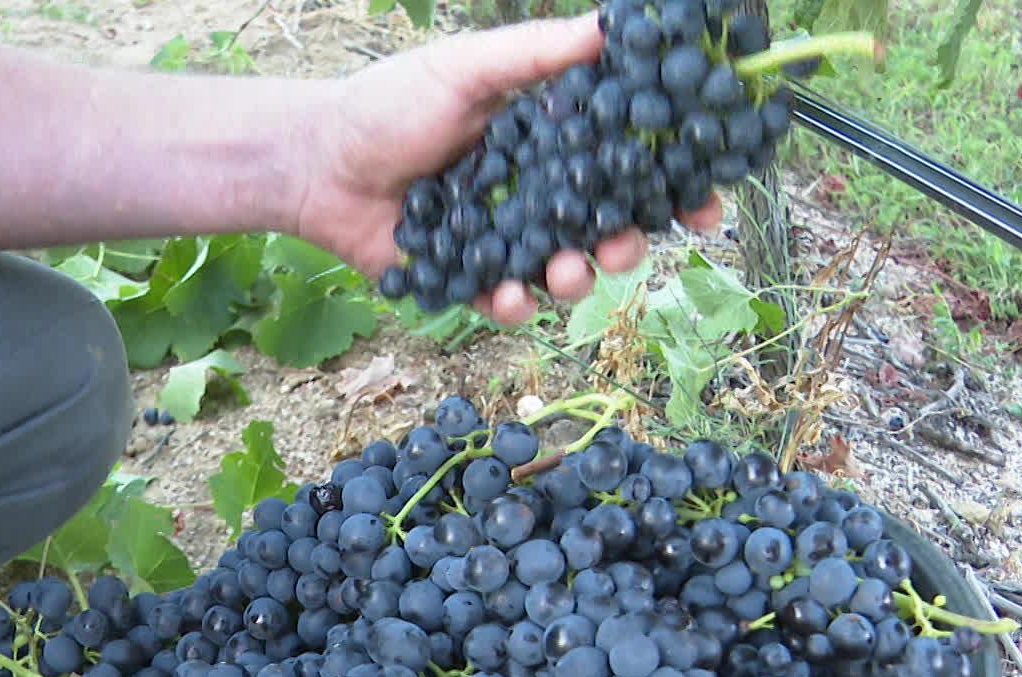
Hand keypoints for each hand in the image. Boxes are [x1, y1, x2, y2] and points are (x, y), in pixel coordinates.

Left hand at [293, 17, 722, 324]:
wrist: (315, 162)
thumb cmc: (388, 106)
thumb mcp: (467, 69)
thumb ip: (535, 56)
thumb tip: (609, 26)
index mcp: (549, 140)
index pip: (626, 165)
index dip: (672, 184)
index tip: (705, 201)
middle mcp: (535, 193)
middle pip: (607, 227)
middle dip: (629, 243)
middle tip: (627, 246)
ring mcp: (503, 240)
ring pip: (563, 271)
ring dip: (575, 277)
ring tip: (563, 272)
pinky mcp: (465, 280)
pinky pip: (505, 301)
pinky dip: (514, 304)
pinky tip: (510, 296)